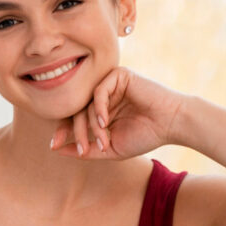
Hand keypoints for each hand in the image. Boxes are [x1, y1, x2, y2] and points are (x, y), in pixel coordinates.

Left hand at [50, 66, 187, 159]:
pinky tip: (105, 123)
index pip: (74, 118)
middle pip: (76, 111)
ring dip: (92, 126)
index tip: (53, 146)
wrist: (172, 124)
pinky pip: (98, 92)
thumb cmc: (145, 136)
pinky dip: (98, 109)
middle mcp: (103, 97)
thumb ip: (85, 150)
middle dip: (76, 132)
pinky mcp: (119, 76)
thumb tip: (56, 149)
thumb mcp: (110, 149)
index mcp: (100, 111)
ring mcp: (110, 86)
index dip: (62, 131)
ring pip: (86, 104)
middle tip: (84, 149)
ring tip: (104, 140)